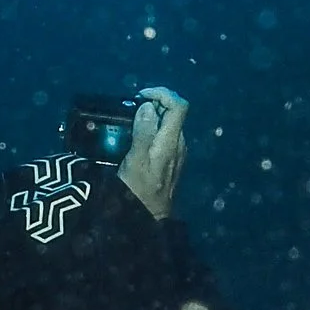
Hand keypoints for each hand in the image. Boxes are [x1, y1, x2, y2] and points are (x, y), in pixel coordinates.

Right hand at [119, 86, 188, 220]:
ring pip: (169, 124)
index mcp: (172, 140)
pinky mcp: (172, 159)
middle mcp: (179, 143)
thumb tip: (148, 106)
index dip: (162, 93)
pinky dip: (152, 129)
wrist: (150, 216)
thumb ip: (143, 132)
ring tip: (129, 123)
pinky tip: (136, 139)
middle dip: (153, 104)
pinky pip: (165, 136)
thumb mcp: (136, 160)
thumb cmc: (140, 190)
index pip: (179, 105)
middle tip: (130, 109)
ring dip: (152, 117)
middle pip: (173, 112)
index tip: (140, 96)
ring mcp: (178, 152)